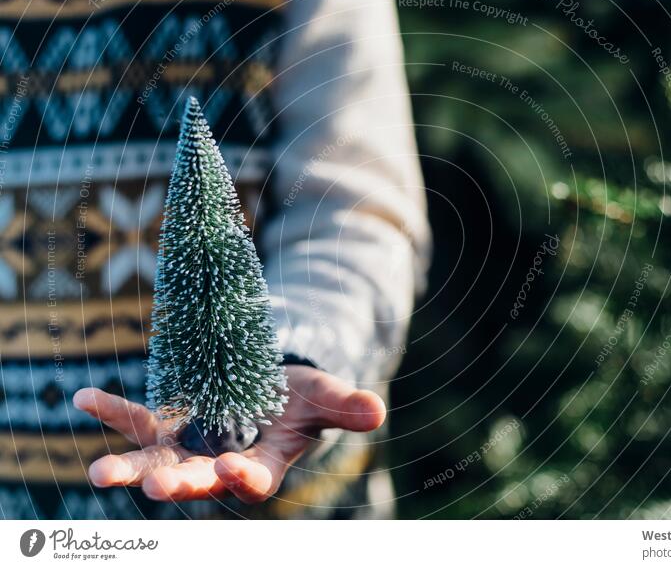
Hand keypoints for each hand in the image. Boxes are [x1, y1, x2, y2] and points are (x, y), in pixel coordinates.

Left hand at [72, 365, 385, 502]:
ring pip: (159, 461)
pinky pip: (140, 419)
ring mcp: (190, 446)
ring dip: (130, 467)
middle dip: (178, 485)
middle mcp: (219, 463)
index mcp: (261, 464)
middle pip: (197, 481)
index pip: (253, 480)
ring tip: (98, 474)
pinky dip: (114, 411)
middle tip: (157, 488)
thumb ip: (346, 408)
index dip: (243, 478)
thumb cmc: (302, 401)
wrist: (271, 391)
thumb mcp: (325, 399)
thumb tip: (379, 411)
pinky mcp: (170, 424)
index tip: (233, 470)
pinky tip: (82, 398)